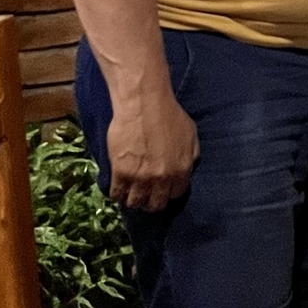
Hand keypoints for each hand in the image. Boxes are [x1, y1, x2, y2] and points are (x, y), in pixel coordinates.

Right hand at [106, 90, 198, 210]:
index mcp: (182, 170)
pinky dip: (117, 193)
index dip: (168, 192)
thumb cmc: (168, 114)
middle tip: (145, 194)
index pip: (175, 194)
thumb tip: (189, 168)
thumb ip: (191, 155)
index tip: (161, 189)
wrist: (143, 104)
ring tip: (130, 191)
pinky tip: (118, 186)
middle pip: (155, 204)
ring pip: (135, 202)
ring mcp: (141, 178)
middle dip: (150, 201)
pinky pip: (117, 195)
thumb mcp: (190, 134)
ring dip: (133, 199)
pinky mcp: (121, 173)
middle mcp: (162, 178)